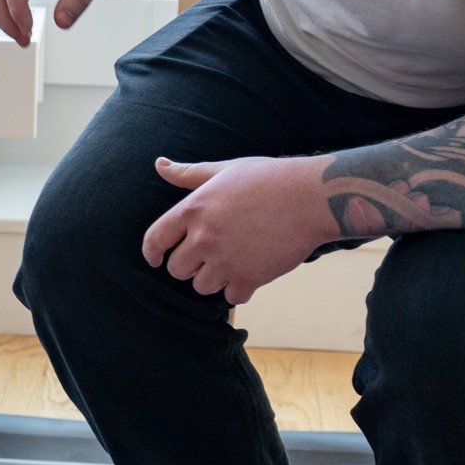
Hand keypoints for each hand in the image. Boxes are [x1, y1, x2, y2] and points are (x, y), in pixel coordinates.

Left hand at [140, 155, 335, 305]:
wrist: (311, 197)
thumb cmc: (268, 179)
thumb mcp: (224, 170)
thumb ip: (189, 174)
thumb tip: (159, 165)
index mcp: (193, 209)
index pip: (155, 240)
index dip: (152, 253)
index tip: (156, 260)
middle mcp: (203, 238)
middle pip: (177, 270)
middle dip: (190, 265)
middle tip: (212, 255)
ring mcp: (225, 261)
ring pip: (202, 287)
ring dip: (214, 279)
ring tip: (234, 260)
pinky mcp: (249, 278)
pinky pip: (231, 299)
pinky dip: (239, 290)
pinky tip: (251, 272)